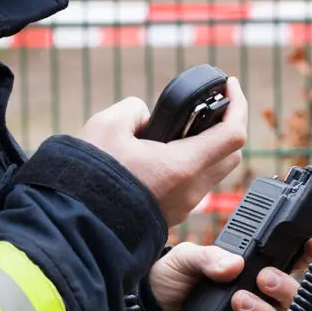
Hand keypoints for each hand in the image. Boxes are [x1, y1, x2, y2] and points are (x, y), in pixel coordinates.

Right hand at [75, 77, 248, 225]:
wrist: (74, 226)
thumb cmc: (90, 178)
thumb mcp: (107, 125)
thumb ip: (134, 110)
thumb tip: (145, 117)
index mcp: (182, 167)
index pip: (233, 133)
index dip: (237, 103)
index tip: (230, 85)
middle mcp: (190, 191)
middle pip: (231, 154)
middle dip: (228, 124)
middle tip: (212, 104)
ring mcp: (182, 207)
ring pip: (214, 171)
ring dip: (210, 146)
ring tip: (186, 125)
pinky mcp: (170, 215)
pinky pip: (194, 185)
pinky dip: (192, 163)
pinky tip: (167, 149)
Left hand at [147, 240, 311, 310]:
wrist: (147, 309)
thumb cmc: (170, 279)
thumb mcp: (185, 259)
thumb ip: (208, 257)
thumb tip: (236, 264)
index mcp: (250, 270)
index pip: (288, 263)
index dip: (306, 255)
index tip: (310, 247)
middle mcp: (256, 298)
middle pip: (291, 297)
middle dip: (284, 288)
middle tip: (262, 280)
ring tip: (238, 302)